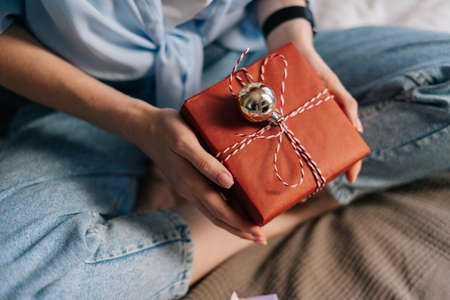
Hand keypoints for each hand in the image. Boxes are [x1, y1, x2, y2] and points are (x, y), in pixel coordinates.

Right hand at [135, 107, 266, 243]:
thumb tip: (229, 183)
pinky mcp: (187, 182)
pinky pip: (208, 203)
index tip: (259, 234)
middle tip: (262, 239)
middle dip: (240, 230)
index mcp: (191, 183)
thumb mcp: (186, 141)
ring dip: (232, 224)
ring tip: (251, 230)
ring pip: (212, 213)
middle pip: (218, 218)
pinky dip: (223, 212)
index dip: (240, 224)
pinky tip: (234, 209)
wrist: (145, 126)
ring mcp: (187, 188)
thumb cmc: (168, 129)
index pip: (220, 211)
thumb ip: (205, 163)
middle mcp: (189, 190)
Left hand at [265, 19, 363, 182]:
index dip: (349, 164)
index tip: (350, 180)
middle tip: (309, 192)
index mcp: (328, 123)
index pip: (343, 148)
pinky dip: (275, 157)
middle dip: (316, 176)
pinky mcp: (275, 123)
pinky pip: (275, 142)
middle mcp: (311, 129)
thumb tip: (358, 131)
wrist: (288, 51)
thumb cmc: (314, 68)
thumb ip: (346, 104)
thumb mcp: (332, 85)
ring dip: (295, 173)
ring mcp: (294, 127)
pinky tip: (269, 169)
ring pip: (296, 154)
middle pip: (318, 156)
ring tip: (289, 189)